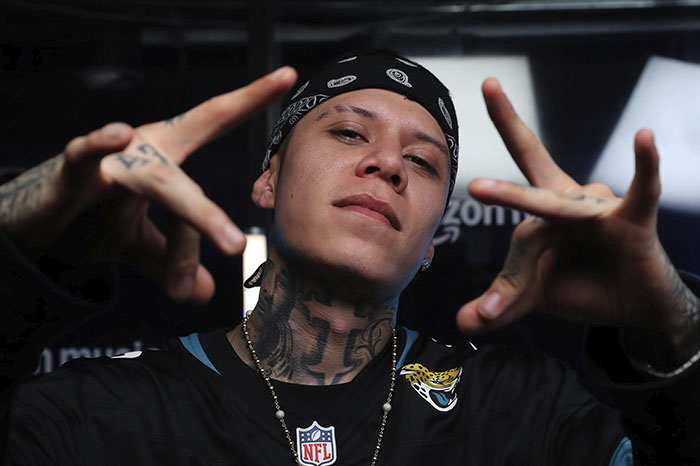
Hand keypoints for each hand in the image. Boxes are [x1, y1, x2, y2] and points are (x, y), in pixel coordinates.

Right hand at [0, 66, 296, 302]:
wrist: (39, 220)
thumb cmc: (95, 218)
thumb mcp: (141, 243)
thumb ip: (174, 259)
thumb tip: (205, 294)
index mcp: (167, 156)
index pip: (214, 122)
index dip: (250, 98)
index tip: (289, 75)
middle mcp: (145, 148)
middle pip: (192, 171)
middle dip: (217, 208)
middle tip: (241, 244)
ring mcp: (112, 157)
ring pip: (162, 183)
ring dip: (196, 217)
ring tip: (229, 242)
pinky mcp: (72, 170)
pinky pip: (84, 154)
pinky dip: (97, 145)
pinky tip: (118, 135)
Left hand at [456, 78, 699, 360]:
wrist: (635, 310)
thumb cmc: (583, 289)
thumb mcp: (535, 295)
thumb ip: (500, 302)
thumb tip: (461, 323)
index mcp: (546, 212)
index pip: (516, 228)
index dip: (506, 278)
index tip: (493, 313)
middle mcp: (570, 199)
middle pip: (532, 163)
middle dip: (510, 125)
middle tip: (489, 85)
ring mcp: (600, 207)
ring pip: (559, 209)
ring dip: (531, 229)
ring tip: (503, 227)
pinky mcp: (633, 219)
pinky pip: (641, 188)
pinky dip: (645, 166)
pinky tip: (645, 138)